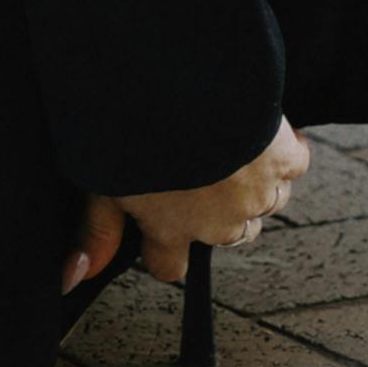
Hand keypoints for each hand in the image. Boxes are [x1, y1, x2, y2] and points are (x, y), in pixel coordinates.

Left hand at [65, 117, 309, 287]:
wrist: (182, 85)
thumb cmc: (133, 130)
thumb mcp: (100, 178)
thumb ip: (96, 231)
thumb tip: (72, 281)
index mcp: (171, 230)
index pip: (169, 266)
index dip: (162, 247)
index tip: (158, 219)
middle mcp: (218, 223)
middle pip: (225, 235)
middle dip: (214, 211)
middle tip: (197, 168)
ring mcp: (255, 193)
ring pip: (265, 203)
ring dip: (253, 183)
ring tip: (233, 147)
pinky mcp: (282, 158)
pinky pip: (295, 164)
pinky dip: (287, 147)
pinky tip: (271, 128)